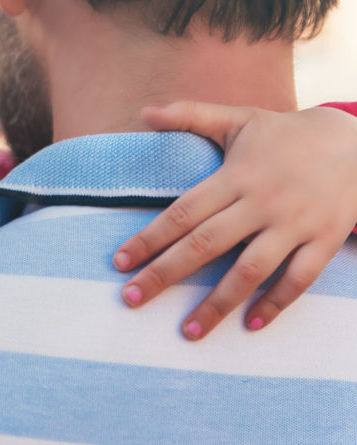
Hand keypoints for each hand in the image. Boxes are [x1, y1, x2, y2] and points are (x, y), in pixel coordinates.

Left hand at [113, 101, 356, 339]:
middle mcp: (261, 202)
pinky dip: (277, 303)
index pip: (182, 212)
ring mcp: (295, 224)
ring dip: (217, 304)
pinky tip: (251, 324)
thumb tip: (145, 112)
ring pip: (250, 271)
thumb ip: (190, 115)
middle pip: (205, 245)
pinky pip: (299, 278)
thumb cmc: (285, 134)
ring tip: (188, 332)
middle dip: (165, 274)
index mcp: (235, 176)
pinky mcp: (325, 239)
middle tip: (131, 299)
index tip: (119, 262)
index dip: (149, 238)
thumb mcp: (239, 118)